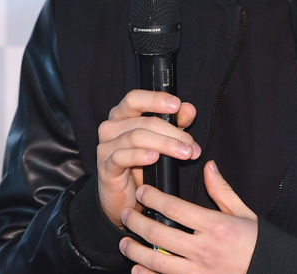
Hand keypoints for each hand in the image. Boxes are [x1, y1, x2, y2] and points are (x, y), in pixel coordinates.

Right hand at [97, 90, 200, 225]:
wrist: (127, 197)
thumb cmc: (144, 163)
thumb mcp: (163, 139)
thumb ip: (176, 123)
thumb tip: (189, 109)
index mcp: (122, 114)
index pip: (134, 98)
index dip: (155, 99)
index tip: (176, 105)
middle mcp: (111, 127)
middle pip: (142, 121)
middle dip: (172, 131)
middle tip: (190, 144)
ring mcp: (106, 147)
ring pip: (136, 137)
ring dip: (164, 144)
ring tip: (184, 153)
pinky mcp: (105, 167)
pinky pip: (122, 157)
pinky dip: (140, 155)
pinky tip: (154, 157)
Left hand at [119, 160, 257, 273]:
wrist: (268, 269)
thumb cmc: (255, 242)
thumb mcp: (243, 212)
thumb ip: (222, 190)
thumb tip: (209, 166)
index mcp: (214, 226)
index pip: (175, 208)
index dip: (153, 198)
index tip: (142, 192)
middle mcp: (203, 250)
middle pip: (160, 234)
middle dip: (137, 223)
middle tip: (126, 214)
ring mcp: (198, 272)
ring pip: (158, 261)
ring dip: (136, 251)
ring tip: (124, 242)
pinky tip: (138, 269)